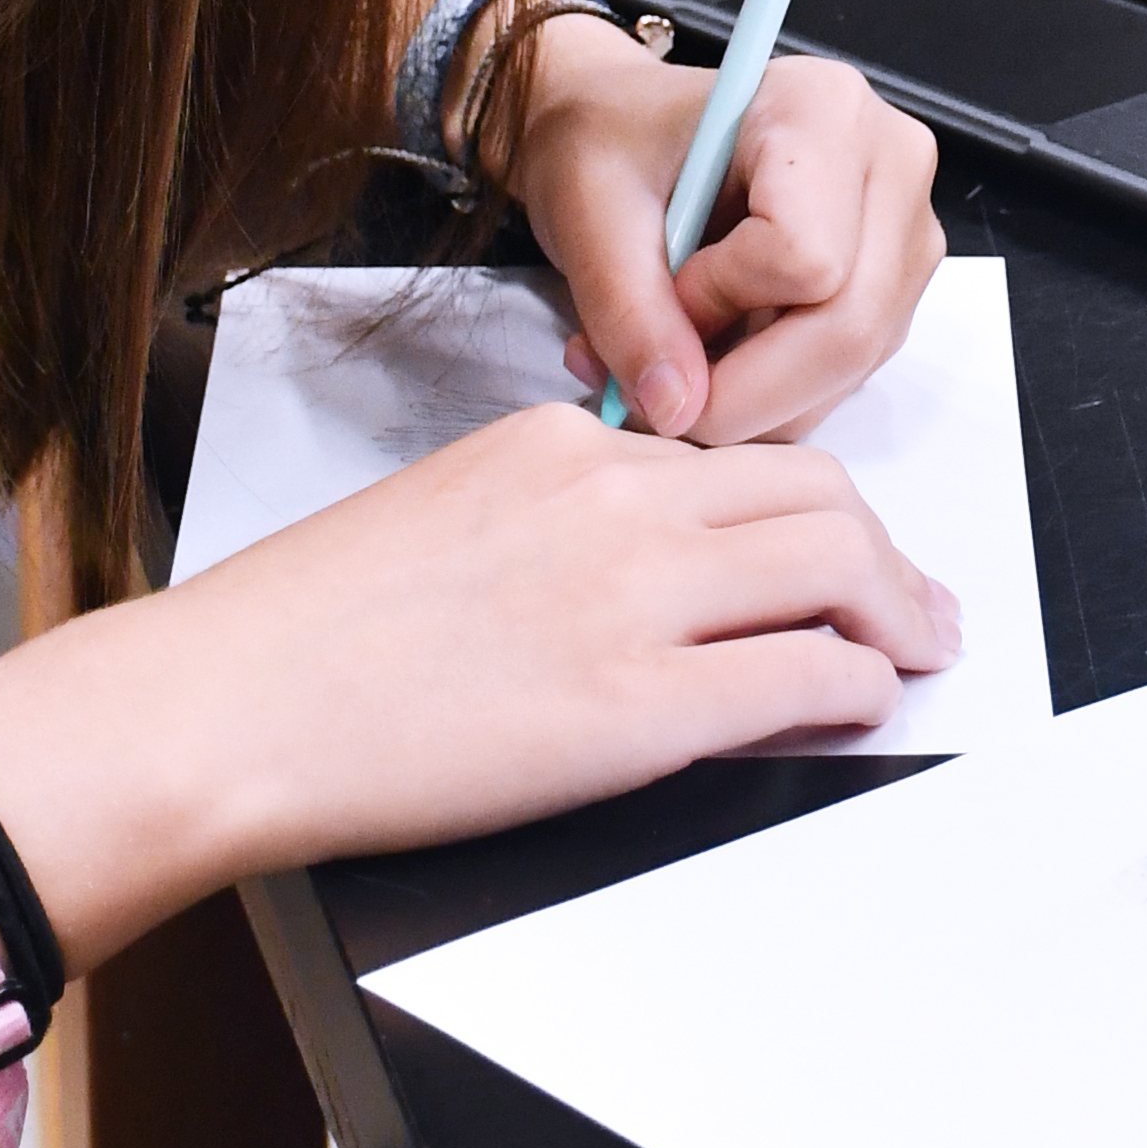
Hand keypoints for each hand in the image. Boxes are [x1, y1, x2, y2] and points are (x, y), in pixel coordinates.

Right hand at [0, 402, 960, 908]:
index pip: (728, 453)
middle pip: (814, 488)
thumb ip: (548, 516)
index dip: (798, 506)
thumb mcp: (444, 514)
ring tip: (914, 647)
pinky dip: (856, 686)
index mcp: (557, 442)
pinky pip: (802, 674)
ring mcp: (632, 597)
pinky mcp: (638, 704)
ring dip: (896, 608)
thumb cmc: (304, 632)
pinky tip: (861, 703)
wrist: (231, 705)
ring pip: (834, 562)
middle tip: (909, 599)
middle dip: (880, 547)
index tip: (825, 545)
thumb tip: (625, 569)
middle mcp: (611, 496)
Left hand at [502, 16, 944, 442]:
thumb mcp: (587, 211)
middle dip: (739, 388)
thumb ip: (628, 312)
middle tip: (655, 388)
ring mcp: (905, 230)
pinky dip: (773, 394)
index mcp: (822, 108)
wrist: (625, 132)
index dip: (718, 303)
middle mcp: (890, 165)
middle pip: (846, 328)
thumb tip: (678, 410)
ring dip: (751, 398)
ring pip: (850, 367)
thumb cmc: (610, 141)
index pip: (805, 257)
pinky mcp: (896, 285)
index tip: (659, 292)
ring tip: (672, 358)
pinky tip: (715, 354)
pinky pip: (849, 376)